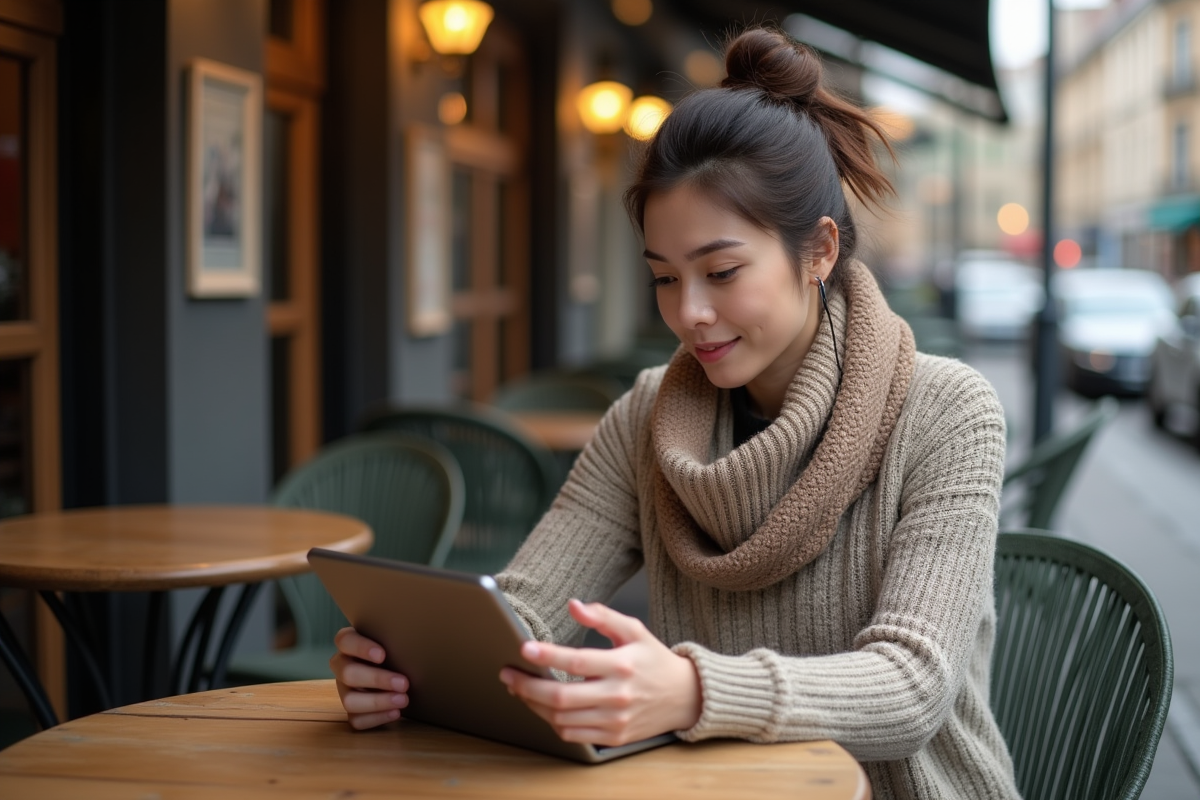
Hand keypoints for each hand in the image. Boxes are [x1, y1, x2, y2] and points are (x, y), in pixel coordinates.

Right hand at [330, 627, 409, 729]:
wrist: (401, 672)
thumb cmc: (397, 650)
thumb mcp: (394, 640)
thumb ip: (396, 637)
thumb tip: (415, 638)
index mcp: (348, 644)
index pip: (345, 640)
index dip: (361, 647)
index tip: (382, 655)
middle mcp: (342, 666)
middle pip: (348, 673)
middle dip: (377, 679)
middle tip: (403, 683)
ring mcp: (344, 690)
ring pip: (349, 701)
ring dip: (378, 702)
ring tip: (403, 700)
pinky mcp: (351, 710)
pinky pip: (356, 720)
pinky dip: (376, 718)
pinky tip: (395, 713)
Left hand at [498, 599, 701, 745]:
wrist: (684, 697)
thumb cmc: (653, 660)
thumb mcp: (634, 630)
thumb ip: (603, 616)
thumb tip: (574, 604)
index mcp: (622, 665)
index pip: (577, 660)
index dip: (547, 656)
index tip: (524, 649)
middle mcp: (618, 695)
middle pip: (561, 697)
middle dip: (527, 686)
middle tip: (507, 674)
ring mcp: (615, 720)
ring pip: (562, 719)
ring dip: (534, 705)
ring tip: (520, 689)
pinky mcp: (613, 737)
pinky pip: (573, 734)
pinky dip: (552, 721)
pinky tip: (543, 707)